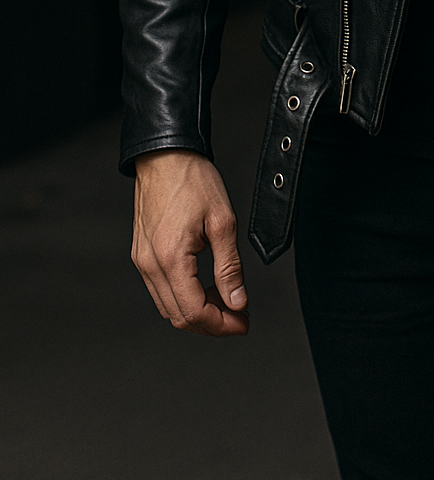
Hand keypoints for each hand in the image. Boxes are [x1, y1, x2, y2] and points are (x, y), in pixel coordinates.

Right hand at [132, 149, 248, 336]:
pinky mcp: (142, 254)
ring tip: (226, 301)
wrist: (165, 155)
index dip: (222, 325)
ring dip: (198, 312)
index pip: (194, 312)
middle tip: (240, 317)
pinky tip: (205, 287)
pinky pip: (161, 290)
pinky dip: (184, 296)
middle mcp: (150, 265)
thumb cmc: (193, 180)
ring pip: (168, 307)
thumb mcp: (223, 221)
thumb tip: (238, 301)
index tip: (244, 322)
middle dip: (212, 324)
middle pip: (179, 317)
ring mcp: (143, 261)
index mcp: (170, 259)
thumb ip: (230, 267)